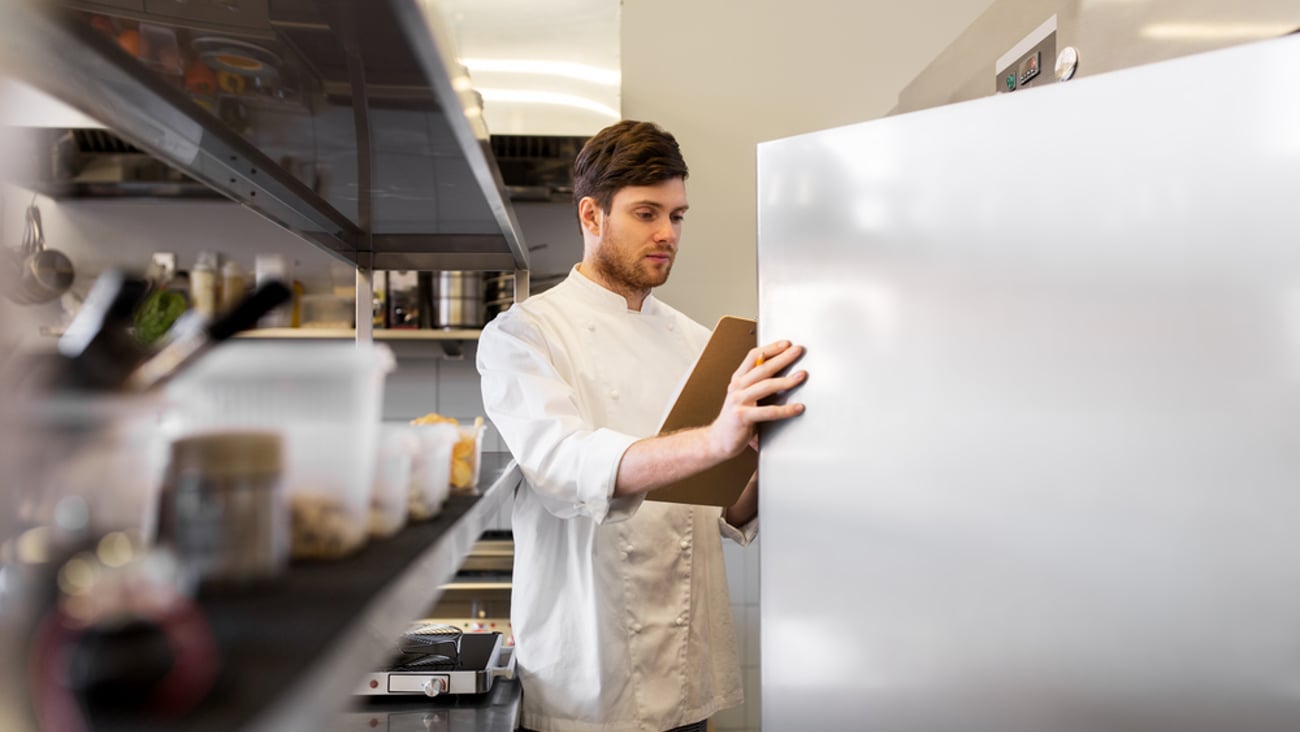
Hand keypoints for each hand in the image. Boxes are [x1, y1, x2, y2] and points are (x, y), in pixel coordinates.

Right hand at [707, 340, 805, 459]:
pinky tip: (797, 408)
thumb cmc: (734, 419)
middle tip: (798, 351)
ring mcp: (738, 401)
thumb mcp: (743, 396)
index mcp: (738, 380)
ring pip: (766, 386)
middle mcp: (737, 387)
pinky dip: (785, 410)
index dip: (770, 348)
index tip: (786, 344)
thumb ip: (756, 384)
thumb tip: (780, 370)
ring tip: (801, 376)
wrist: (718, 440)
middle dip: (782, 358)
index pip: (753, 356)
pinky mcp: (742, 417)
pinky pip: (768, 411)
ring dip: (786, 380)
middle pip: (762, 368)